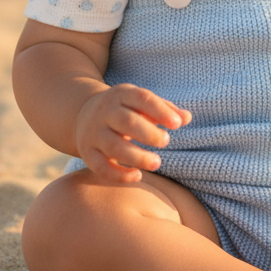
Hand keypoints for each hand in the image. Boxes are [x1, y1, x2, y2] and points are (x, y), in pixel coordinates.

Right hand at [74, 84, 191, 182]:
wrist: (83, 113)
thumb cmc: (125, 109)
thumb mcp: (141, 103)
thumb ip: (165, 110)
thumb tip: (187, 118)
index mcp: (121, 95)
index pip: (142, 98)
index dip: (161, 111)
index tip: (178, 124)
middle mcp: (105, 112)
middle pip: (127, 122)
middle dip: (149, 134)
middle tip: (165, 141)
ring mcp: (93, 133)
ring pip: (114, 146)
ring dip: (138, 157)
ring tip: (156, 163)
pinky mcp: (87, 153)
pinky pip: (101, 167)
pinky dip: (119, 175)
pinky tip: (138, 175)